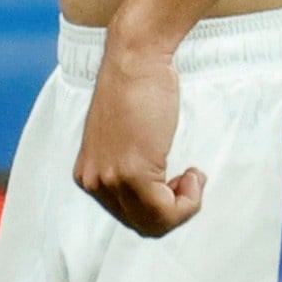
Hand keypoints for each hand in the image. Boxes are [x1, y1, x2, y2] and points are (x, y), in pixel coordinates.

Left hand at [75, 45, 204, 236]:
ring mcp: (110, 179)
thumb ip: (126, 168)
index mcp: (87, 175)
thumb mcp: (123, 140)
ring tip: (193, 176)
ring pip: (156, 222)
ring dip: (185, 205)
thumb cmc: (137, 89)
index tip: (177, 180)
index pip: (127, 215)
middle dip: (175, 210)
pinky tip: (194, 174)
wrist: (137, 58)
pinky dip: (189, 201)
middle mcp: (92, 181)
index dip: (161, 206)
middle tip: (190, 180)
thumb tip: (151, 198)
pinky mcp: (132, 173)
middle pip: (141, 224)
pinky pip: (166, 212)